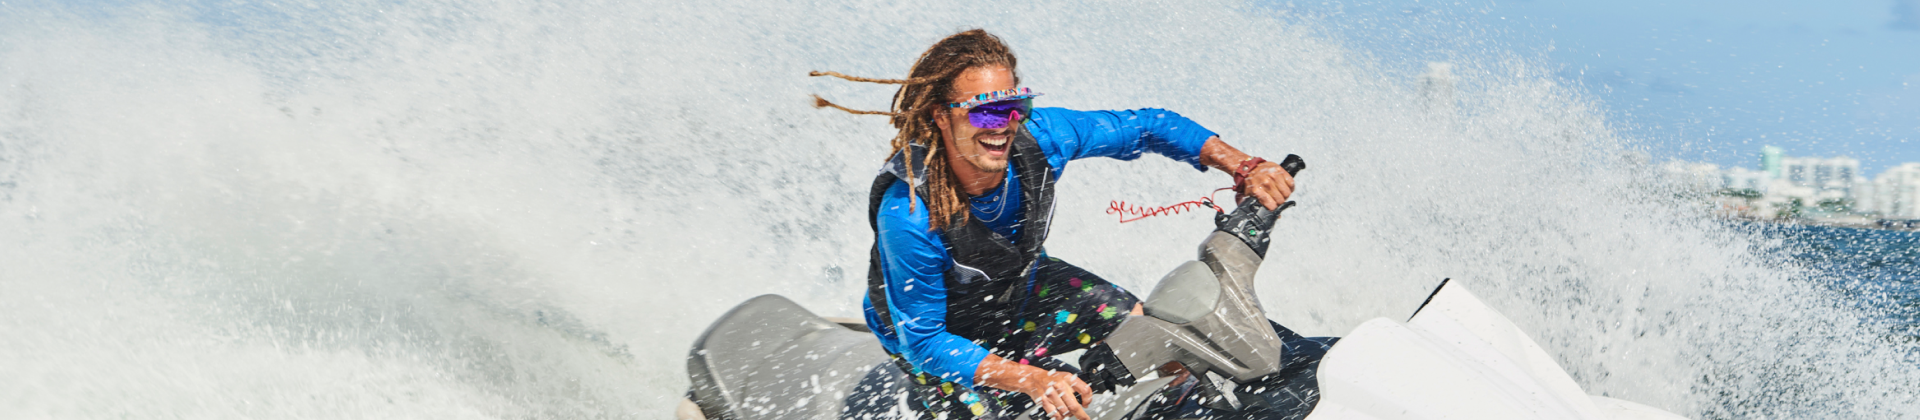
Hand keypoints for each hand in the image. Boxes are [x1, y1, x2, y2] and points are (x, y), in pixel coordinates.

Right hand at [977, 355, 1094, 419]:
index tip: (1086, 404)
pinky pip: (1055, 415)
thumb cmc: (1051, 379)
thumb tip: (1086, 401)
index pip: (1084, 390)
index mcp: (1068, 378)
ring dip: (1068, 415)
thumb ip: (1078, 387)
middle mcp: (1060, 385)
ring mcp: (1051, 393)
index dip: (1088, 399)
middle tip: (1085, 418)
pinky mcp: (1043, 401)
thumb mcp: (1066, 377)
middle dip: (1081, 415)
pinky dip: (1059, 417)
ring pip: (1065, 412)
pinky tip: (1060, 415)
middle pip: (1074, 405)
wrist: (1033, 378)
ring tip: (1067, 412)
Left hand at [1241, 160, 1294, 210]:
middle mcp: (1266, 183)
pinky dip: (1289, 187)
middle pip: (1281, 200)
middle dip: (1279, 202)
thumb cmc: (1250, 183)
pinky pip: (1291, 183)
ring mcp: (1274, 176)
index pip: (1272, 206)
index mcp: (1257, 190)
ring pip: (1287, 193)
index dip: (1273, 208)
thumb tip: (1275, 216)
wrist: (1250, 167)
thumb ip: (1257, 207)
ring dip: (1285, 195)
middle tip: (1276, 198)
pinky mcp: (1280, 170)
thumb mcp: (1248, 196)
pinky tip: (1284, 186)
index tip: (1272, 206)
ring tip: (1280, 192)